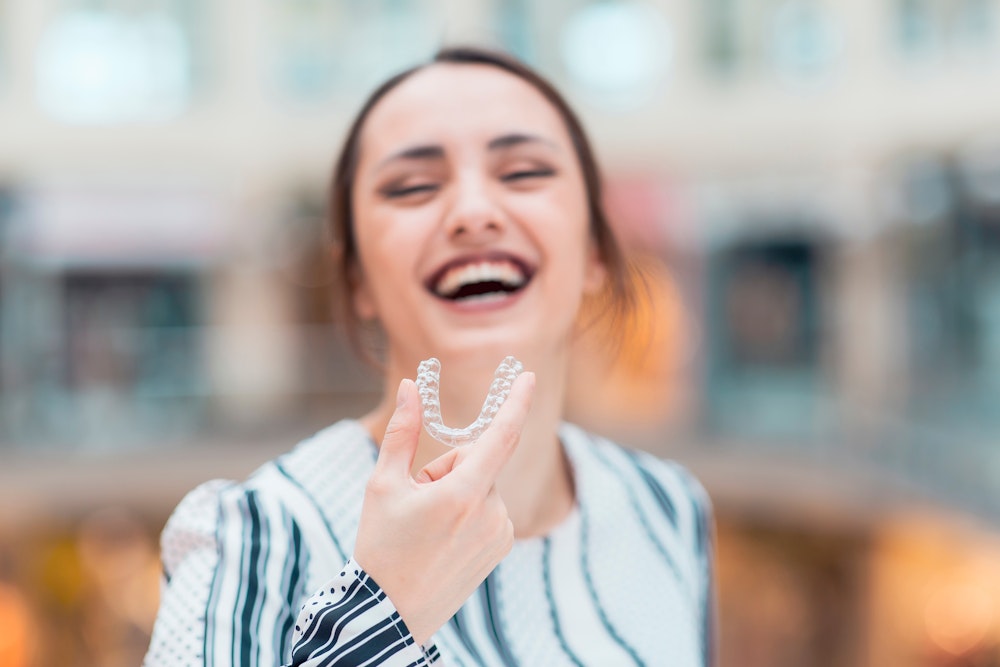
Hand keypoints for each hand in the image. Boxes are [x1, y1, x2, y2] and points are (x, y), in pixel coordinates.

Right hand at [353, 371, 534, 645]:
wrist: (390, 612)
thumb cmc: (381, 546)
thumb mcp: (383, 485)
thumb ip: (403, 432)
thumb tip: (410, 387)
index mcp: (463, 493)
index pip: (501, 436)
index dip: (516, 402)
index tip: (528, 376)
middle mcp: (491, 512)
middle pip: (477, 461)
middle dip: (449, 467)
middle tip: (417, 499)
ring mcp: (500, 532)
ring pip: (482, 485)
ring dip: (458, 491)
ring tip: (428, 526)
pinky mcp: (501, 547)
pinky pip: (489, 509)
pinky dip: (468, 511)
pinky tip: (443, 538)